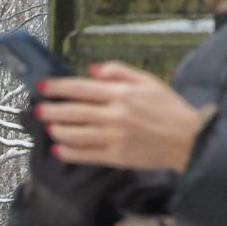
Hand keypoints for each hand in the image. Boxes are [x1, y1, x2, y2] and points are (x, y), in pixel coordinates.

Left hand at [36, 62, 206, 172]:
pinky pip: (85, 155)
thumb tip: (91, 69)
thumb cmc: (168, 108)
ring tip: (49, 128)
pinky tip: (58, 149)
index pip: (80, 88)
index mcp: (121, 94)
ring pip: (74, 134)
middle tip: (37, 110)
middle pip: (72, 112)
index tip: (41, 86)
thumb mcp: (147, 81)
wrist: (188, 138)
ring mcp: (114, 137)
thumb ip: (118, 72)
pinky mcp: (116, 157)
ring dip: (56, 131)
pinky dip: (68, 152)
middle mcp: (114, 115)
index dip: (57, 87)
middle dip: (50, 110)